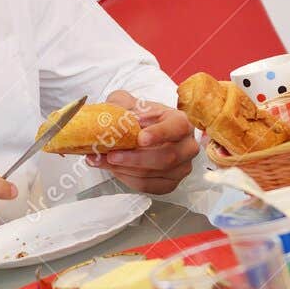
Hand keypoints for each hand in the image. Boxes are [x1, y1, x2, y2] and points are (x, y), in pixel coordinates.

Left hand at [85, 90, 199, 193]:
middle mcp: (187, 146)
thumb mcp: (127, 102)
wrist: (138, 131)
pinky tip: (113, 169)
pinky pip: (148, 186)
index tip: (140, 138)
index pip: (178, 128)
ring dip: (124, 169)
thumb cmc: (137, 117)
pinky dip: (127, 179)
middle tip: (111, 155)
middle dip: (135, 158)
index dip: (160, 134)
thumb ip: (120, 105)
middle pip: (167, 157)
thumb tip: (112, 118)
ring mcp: (181, 167)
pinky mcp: (169, 183)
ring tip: (102, 161)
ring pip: (154, 174)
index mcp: (181, 122)